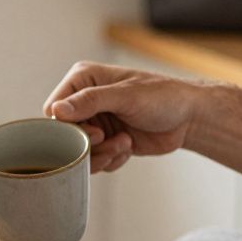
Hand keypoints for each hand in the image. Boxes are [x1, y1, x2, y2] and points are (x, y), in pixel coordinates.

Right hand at [41, 62, 210, 172]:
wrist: (188, 118)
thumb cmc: (163, 97)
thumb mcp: (126, 96)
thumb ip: (90, 101)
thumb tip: (56, 111)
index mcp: (82, 80)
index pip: (53, 109)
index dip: (68, 127)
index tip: (95, 130)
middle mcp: (84, 101)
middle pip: (64, 135)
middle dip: (89, 144)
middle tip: (111, 139)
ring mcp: (94, 121)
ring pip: (78, 151)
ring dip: (102, 154)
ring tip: (124, 144)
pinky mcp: (105, 141)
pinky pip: (94, 160)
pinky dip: (110, 159)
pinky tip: (127, 147)